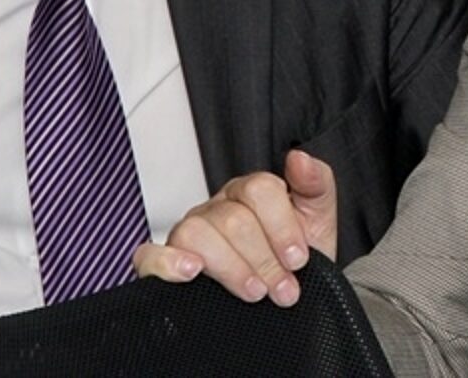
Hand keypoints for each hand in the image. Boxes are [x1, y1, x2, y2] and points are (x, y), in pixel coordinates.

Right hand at [133, 149, 337, 305]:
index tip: (298, 259)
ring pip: (196, 233)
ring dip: (230, 267)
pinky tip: (192, 273)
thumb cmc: (294, 265)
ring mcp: (189, 235)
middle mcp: (217, 209)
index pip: (260, 190)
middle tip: (282, 287)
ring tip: (253, 291)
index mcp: (251, 193)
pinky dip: (168, 263)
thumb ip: (316, 185)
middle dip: (264, 260)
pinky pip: (150, 255)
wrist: (283, 309)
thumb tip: (300, 158)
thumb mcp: (318, 223)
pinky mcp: (166, 264)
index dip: (282, 227)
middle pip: (233, 219)